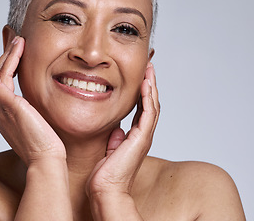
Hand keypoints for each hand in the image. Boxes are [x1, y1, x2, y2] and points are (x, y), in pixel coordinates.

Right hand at [0, 37, 65, 165]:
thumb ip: (33, 113)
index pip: (2, 87)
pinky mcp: (8, 106)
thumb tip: (40, 106)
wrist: (45, 160)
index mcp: (4, 116)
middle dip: (6, 59)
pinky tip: (5, 54)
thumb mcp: (37, 125)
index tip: (14, 57)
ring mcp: (1, 109)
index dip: (6, 70)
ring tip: (18, 41)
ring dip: (8, 57)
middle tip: (15, 43)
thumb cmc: (45, 146)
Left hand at [86, 62, 159, 196]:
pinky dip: (147, 98)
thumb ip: (115, 139)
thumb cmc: (105, 175)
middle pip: (150, 105)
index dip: (142, 93)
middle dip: (150, 85)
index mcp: (135, 137)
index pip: (142, 110)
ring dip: (151, 87)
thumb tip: (117, 130)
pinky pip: (147, 113)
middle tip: (148, 68)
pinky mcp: (141, 139)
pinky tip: (145, 84)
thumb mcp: (109, 150)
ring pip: (152, 106)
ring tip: (149, 70)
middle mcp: (142, 136)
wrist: (106, 189)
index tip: (140, 78)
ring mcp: (143, 137)